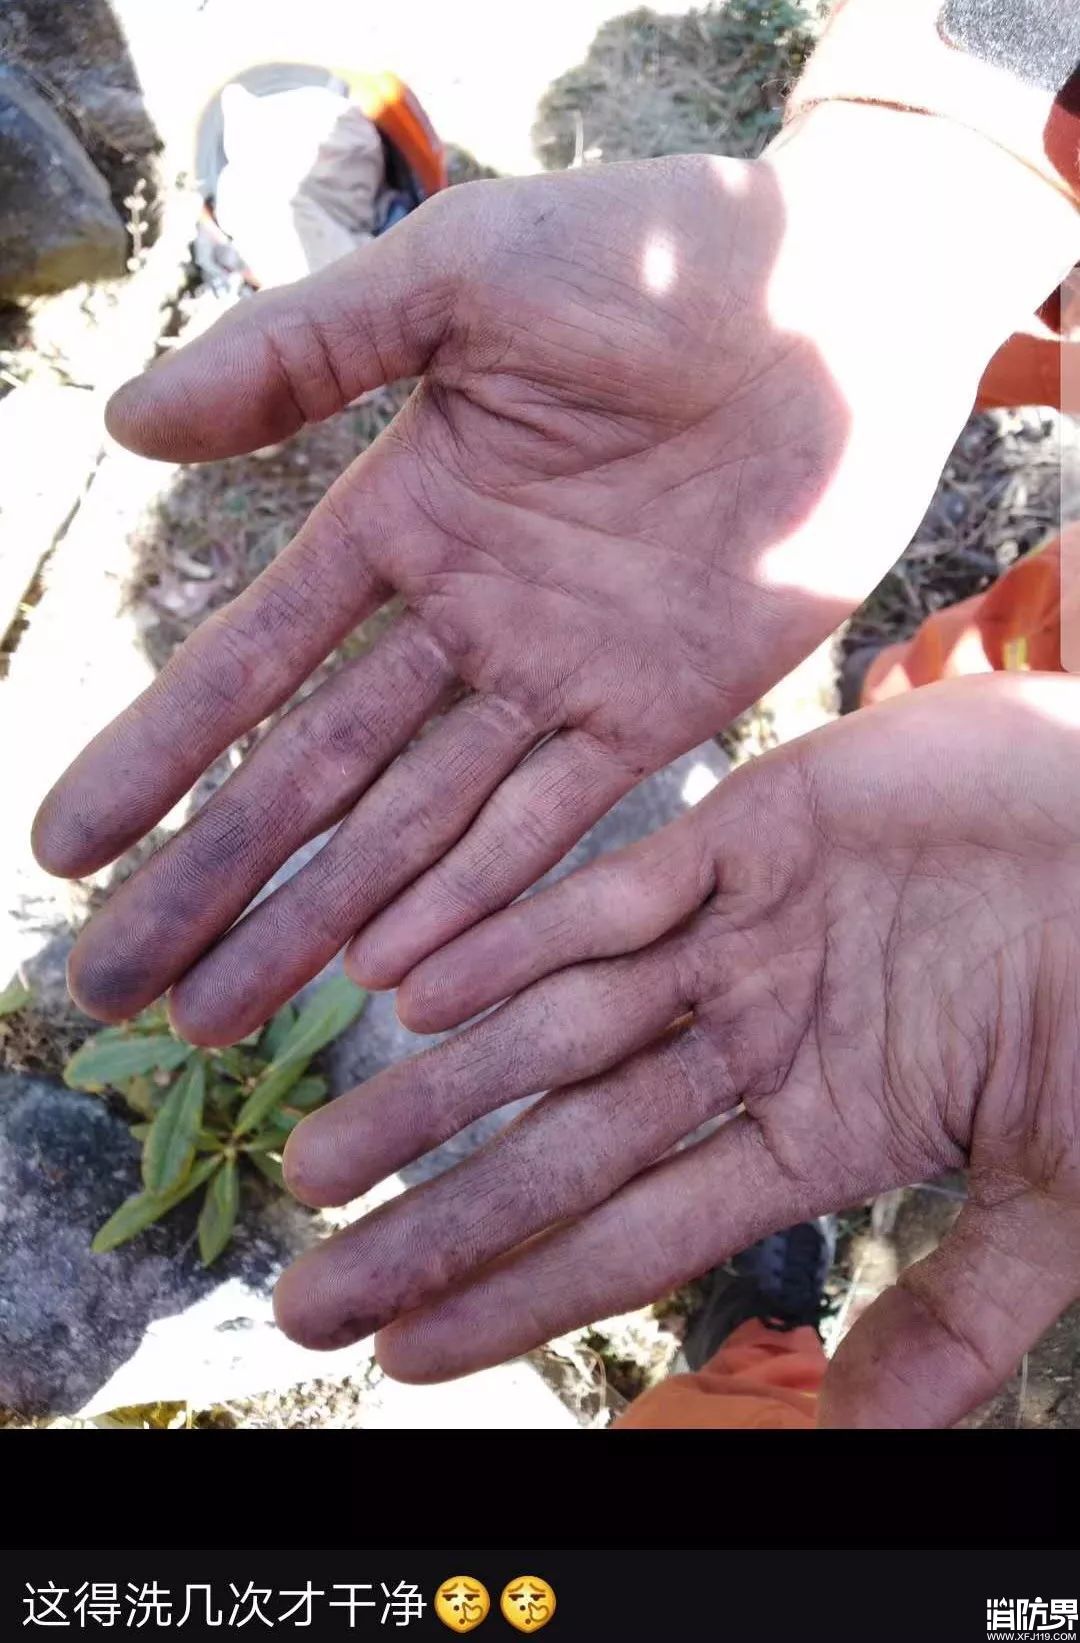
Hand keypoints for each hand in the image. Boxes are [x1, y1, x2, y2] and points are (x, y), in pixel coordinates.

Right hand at [34, 105, 1077, 1044]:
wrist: (850, 299)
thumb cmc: (658, 255)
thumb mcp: (458, 278)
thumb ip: (297, 353)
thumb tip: (123, 424)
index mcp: (403, 518)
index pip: (252, 666)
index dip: (156, 759)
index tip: (63, 848)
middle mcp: (466, 617)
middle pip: (315, 778)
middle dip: (216, 883)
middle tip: (120, 986)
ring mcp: (559, 676)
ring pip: (417, 827)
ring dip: (323, 921)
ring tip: (226, 1015)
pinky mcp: (663, 713)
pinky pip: (552, 825)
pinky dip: (476, 901)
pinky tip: (389, 979)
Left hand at [276, 674, 1079, 1428]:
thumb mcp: (1054, 1193)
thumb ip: (954, 1309)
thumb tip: (862, 1438)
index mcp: (814, 1133)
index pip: (628, 1234)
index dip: (514, 1292)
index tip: (403, 1350)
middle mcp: (749, 1042)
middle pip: (559, 1144)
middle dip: (438, 1214)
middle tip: (310, 1285)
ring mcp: (740, 938)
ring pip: (554, 1022)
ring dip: (438, 1086)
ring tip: (319, 1156)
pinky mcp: (749, 828)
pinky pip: (613, 889)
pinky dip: (515, 933)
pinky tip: (411, 985)